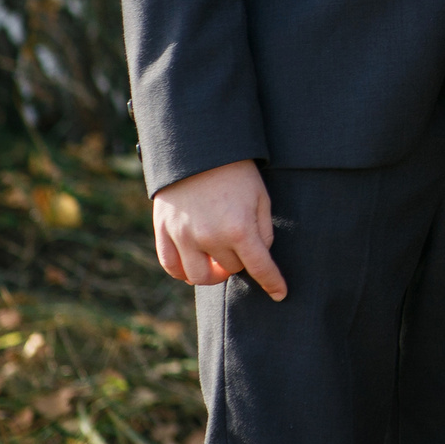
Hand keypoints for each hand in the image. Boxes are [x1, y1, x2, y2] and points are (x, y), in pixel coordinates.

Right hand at [151, 160, 285, 300]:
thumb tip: (259, 255)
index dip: (272, 283)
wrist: (199, 149)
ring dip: (212, 273)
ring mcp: (183, 237)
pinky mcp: (163, 232)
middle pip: (230, 269)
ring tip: (218, 260)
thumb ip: (264, 230)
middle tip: (241, 245)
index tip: (280, 294)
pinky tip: (194, 263)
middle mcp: (210, 237)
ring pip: (199, 277)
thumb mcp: (261, 197)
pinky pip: (171, 267)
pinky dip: (183, 271)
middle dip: (240, 262)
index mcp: (239, 228)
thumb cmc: (237, 172)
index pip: (259, 267)